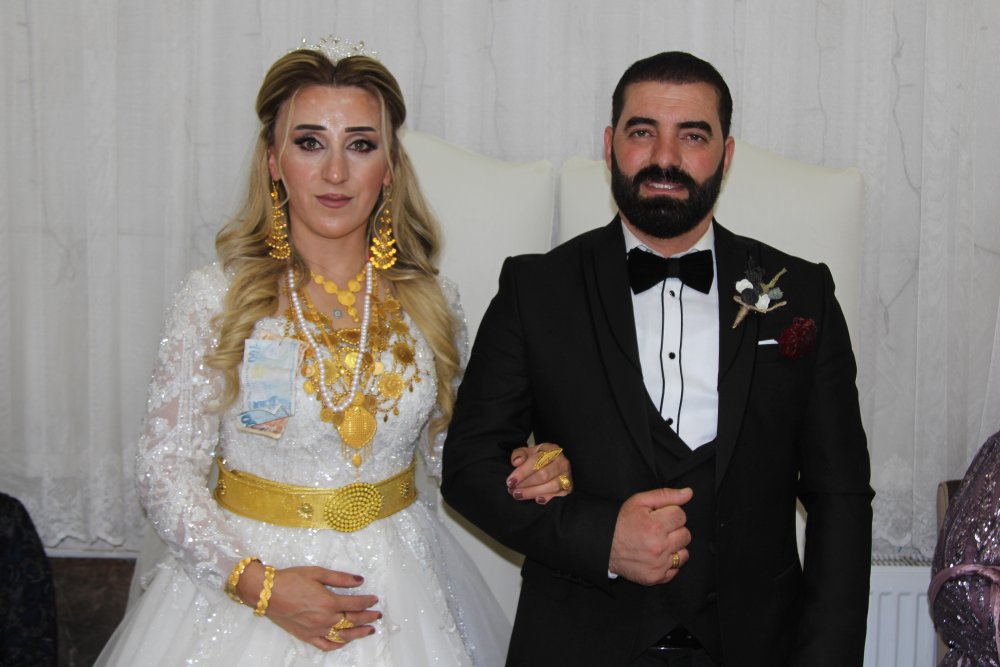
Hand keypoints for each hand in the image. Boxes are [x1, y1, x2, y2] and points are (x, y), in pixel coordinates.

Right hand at [236, 563, 380, 650]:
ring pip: (343, 636)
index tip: (375, 599)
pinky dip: (338, 644)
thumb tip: (360, 580)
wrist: (266, 592)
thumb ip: (340, 578)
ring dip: (359, 633)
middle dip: (368, 617)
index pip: (355, 604)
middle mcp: (325, 618)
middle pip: (353, 620)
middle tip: (377, 615)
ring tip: (369, 630)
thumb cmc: (291, 579)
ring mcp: (316, 630)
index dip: (368, 601)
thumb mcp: (317, 573)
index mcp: (329, 602)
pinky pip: (326, 644)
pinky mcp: (306, 636)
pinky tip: (344, 641)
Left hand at [506, 442, 573, 503]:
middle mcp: (562, 462)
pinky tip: (536, 500)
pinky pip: (559, 495)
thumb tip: (517, 462)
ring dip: (533, 492)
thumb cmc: (537, 460)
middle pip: (543, 475)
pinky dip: (548, 498)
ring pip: (552, 486)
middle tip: (512, 490)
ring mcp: (567, 475)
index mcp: (551, 450)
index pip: (536, 461)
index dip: (522, 472)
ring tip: (519, 495)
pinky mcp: (569, 488)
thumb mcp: (527, 453)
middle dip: (526, 484)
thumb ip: (519, 454)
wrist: (552, 465)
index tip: (510, 481)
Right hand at [608, 487, 692, 585]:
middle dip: (674, 530)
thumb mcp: (639, 501)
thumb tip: (688, 493)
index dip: (670, 514)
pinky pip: (676, 569)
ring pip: (684, 553)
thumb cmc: (621, 522)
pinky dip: (669, 563)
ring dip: (674, 547)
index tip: (659, 516)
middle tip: (658, 529)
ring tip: (658, 543)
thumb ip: (666, 495)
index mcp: (656, 526)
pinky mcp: (656, 577)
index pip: (681, 515)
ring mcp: (658, 564)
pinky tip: (656, 556)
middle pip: (686, 534)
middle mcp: (659, 547)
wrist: (604, 545)